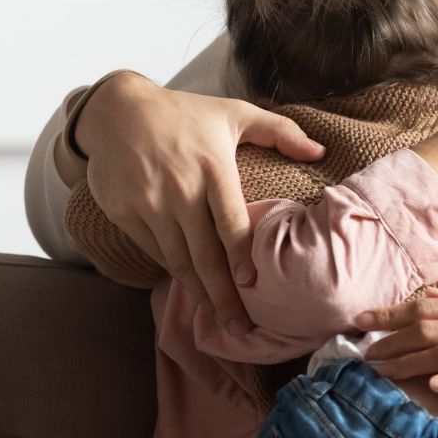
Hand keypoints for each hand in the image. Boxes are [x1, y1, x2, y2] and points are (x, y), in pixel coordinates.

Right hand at [77, 73, 323, 326]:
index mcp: (213, 167)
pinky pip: (154, 250)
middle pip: (204, 253)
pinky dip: (172, 271)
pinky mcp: (125, 212)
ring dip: (198, 293)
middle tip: (240, 326)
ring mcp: (149, 203)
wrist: (117, 110)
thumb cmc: (184, 113)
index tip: (251, 283)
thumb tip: (321, 150)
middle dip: (223, 295)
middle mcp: (180, 189)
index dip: (240, 256)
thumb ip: (280, 131)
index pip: (230, 222)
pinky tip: (189, 288)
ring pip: (177, 259)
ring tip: (217, 319)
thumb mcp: (234, 113)